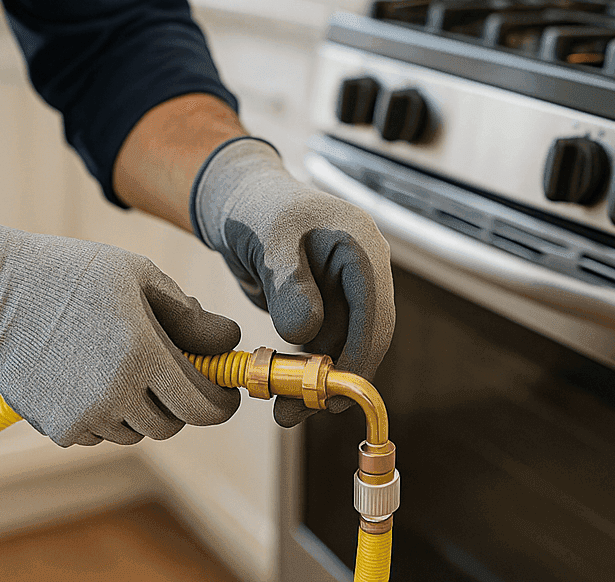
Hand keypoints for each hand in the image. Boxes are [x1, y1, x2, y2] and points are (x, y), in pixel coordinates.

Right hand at [0, 218, 241, 445]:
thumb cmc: (74, 276)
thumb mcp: (141, 277)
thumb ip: (190, 315)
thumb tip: (229, 340)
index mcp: (142, 354)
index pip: (202, 405)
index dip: (221, 403)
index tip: (225, 394)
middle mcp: (115, 394)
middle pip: (171, 424)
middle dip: (179, 402)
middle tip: (169, 371)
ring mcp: (84, 416)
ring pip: (135, 431)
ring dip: (140, 408)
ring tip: (121, 364)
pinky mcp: (58, 428)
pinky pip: (100, 434)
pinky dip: (105, 414)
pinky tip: (88, 375)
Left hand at [192, 138, 394, 425]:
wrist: (239, 205)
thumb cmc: (256, 210)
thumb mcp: (270, 238)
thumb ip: (289, 283)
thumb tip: (306, 334)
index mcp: (361, 246)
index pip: (375, 309)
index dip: (361, 354)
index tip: (336, 392)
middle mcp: (363, 271)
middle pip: (368, 334)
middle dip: (339, 376)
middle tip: (303, 409)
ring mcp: (347, 291)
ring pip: (345, 347)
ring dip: (320, 381)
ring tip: (284, 409)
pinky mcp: (328, 308)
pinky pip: (325, 347)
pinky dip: (307, 370)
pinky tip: (281, 388)